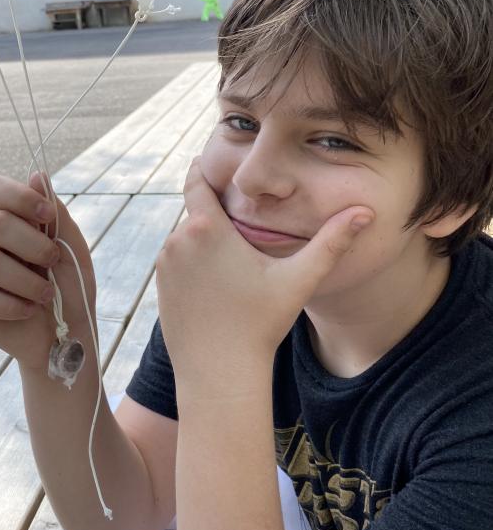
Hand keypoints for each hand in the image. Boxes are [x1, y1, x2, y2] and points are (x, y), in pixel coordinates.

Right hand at [0, 173, 96, 372]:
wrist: (68, 334)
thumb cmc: (70, 288)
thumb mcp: (72, 247)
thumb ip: (55, 212)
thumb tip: (37, 175)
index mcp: (15, 222)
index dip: (19, 197)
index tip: (47, 215)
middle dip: (32, 245)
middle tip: (52, 263)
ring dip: (27, 281)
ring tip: (46, 295)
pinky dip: (11, 304)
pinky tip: (28, 311)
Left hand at [155, 158, 373, 399]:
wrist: (218, 372)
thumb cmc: (259, 324)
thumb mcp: (299, 279)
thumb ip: (332, 242)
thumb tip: (367, 212)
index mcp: (207, 228)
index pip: (197, 182)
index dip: (203, 168)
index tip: (207, 157)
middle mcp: (177, 240)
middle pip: (199, 215)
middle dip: (218, 218)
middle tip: (242, 227)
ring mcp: (165, 265)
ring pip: (188, 241)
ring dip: (206, 244)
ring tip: (233, 263)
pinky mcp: (161, 287)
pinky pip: (178, 264)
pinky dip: (195, 266)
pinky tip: (218, 286)